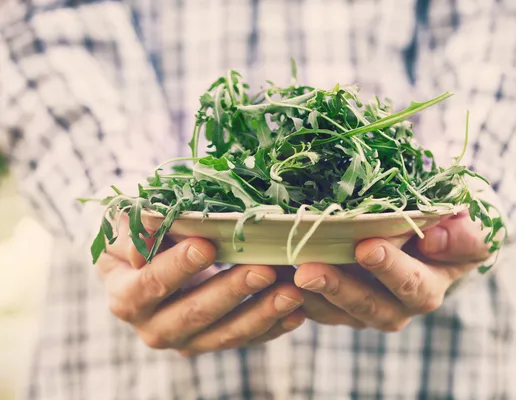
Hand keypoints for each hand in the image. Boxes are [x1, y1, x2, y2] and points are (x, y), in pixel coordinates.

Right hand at [96, 216, 304, 355]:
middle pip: (194, 314)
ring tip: (292, 293)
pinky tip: (296, 312)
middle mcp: (153, 328)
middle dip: (232, 292)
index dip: (178, 267)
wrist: (149, 265)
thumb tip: (149, 224)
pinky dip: (273, 327)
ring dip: (261, 313)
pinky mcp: (214, 342)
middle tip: (264, 270)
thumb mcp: (129, 227)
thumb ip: (136, 228)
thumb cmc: (139, 238)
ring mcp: (187, 340)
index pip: (151, 285)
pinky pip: (247, 340)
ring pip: (226, 334)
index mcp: (126, 297)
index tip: (207, 245)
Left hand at [294, 213, 491, 330]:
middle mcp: (395, 306)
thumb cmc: (448, 224)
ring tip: (283, 271)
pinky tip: (274, 271)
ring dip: (307, 292)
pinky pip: (312, 306)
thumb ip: (463, 235)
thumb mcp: (469, 226)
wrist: (425, 234)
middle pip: (367, 306)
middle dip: (337, 287)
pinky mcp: (335, 305)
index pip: (411, 284)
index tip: (366, 246)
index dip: (390, 268)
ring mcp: (362, 308)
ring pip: (333, 310)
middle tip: (307, 269)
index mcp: (429, 287)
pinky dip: (292, 292)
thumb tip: (434, 238)